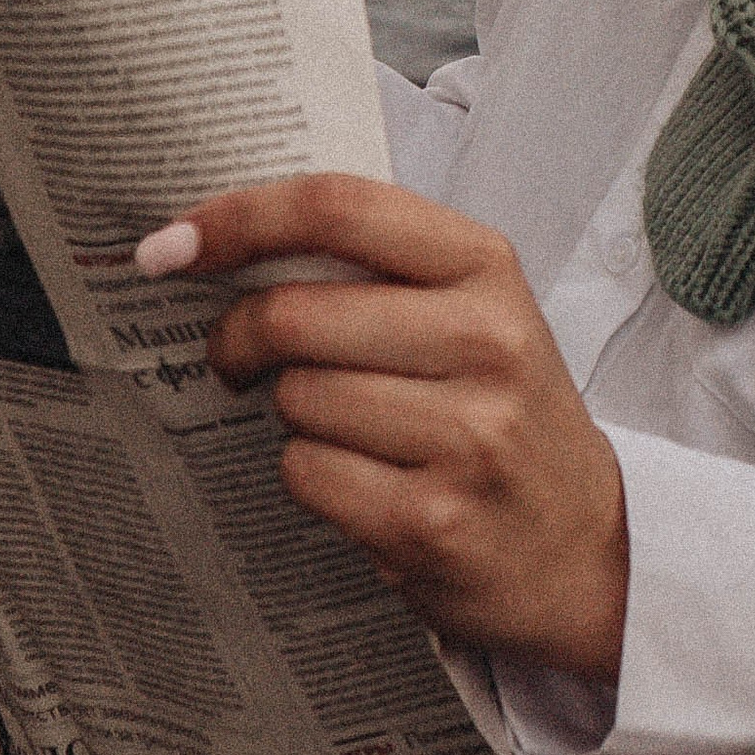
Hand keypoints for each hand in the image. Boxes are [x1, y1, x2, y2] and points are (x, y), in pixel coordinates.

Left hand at [137, 176, 628, 687]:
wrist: (586, 546)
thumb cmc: (505, 410)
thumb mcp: (473, 311)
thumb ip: (375, 268)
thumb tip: (222, 243)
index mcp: (486, 267)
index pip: (338, 209)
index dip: (239, 217)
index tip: (169, 244)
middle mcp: (484, 341)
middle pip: (295, 314)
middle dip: (238, 336)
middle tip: (234, 355)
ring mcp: (464, 436)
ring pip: (295, 398)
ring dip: (289, 414)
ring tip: (340, 426)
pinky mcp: (430, 520)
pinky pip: (308, 474)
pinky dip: (309, 475)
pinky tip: (359, 481)